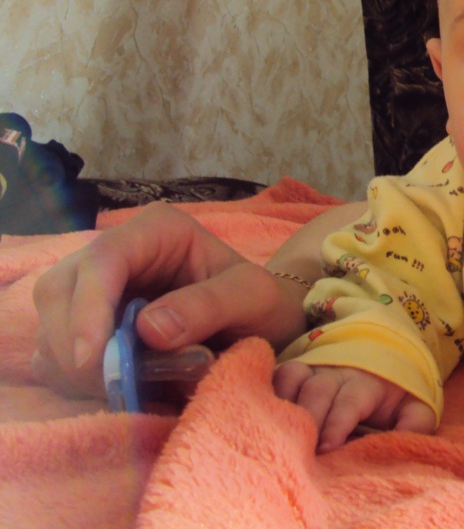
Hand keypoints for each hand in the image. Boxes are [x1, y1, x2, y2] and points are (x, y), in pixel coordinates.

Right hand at [32, 203, 308, 396]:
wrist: (261, 327)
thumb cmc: (261, 304)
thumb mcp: (253, 298)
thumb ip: (210, 306)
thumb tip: (148, 329)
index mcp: (157, 230)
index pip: (102, 259)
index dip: (88, 308)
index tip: (93, 358)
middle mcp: (119, 252)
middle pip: (59, 290)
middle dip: (76, 343)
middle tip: (114, 384)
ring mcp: (95, 289)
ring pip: (49, 324)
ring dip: (75, 366)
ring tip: (127, 387)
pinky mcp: (86, 325)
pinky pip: (53, 352)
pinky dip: (74, 378)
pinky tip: (115, 387)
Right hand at [273, 361, 437, 451]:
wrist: (386, 354)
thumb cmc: (396, 392)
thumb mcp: (415, 406)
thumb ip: (414, 423)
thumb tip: (405, 440)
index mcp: (367, 383)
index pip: (350, 402)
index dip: (337, 424)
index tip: (326, 448)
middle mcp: (337, 372)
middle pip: (318, 390)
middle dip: (309, 419)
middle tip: (300, 449)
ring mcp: (314, 368)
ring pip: (294, 378)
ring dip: (286, 405)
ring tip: (280, 435)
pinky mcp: (297, 370)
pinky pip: (280, 373)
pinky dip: (271, 391)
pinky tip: (266, 417)